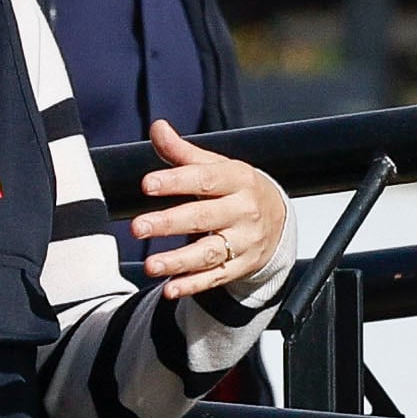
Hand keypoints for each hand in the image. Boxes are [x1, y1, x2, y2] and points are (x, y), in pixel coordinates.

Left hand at [130, 120, 288, 300]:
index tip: (147, 184)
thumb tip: (158, 128)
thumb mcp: (217, 166)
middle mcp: (244, 212)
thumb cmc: (237, 188)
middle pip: (204, 218)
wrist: (279, 219)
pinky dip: (193, 285)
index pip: (205, 179)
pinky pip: (216, 278)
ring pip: (211, 253)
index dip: (175, 181)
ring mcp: (245, 242)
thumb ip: (183, 152)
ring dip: (179, 261)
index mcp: (238, 180)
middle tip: (137, 227)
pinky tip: (169, 288)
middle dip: (169, 223)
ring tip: (151, 265)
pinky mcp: (241, 266)